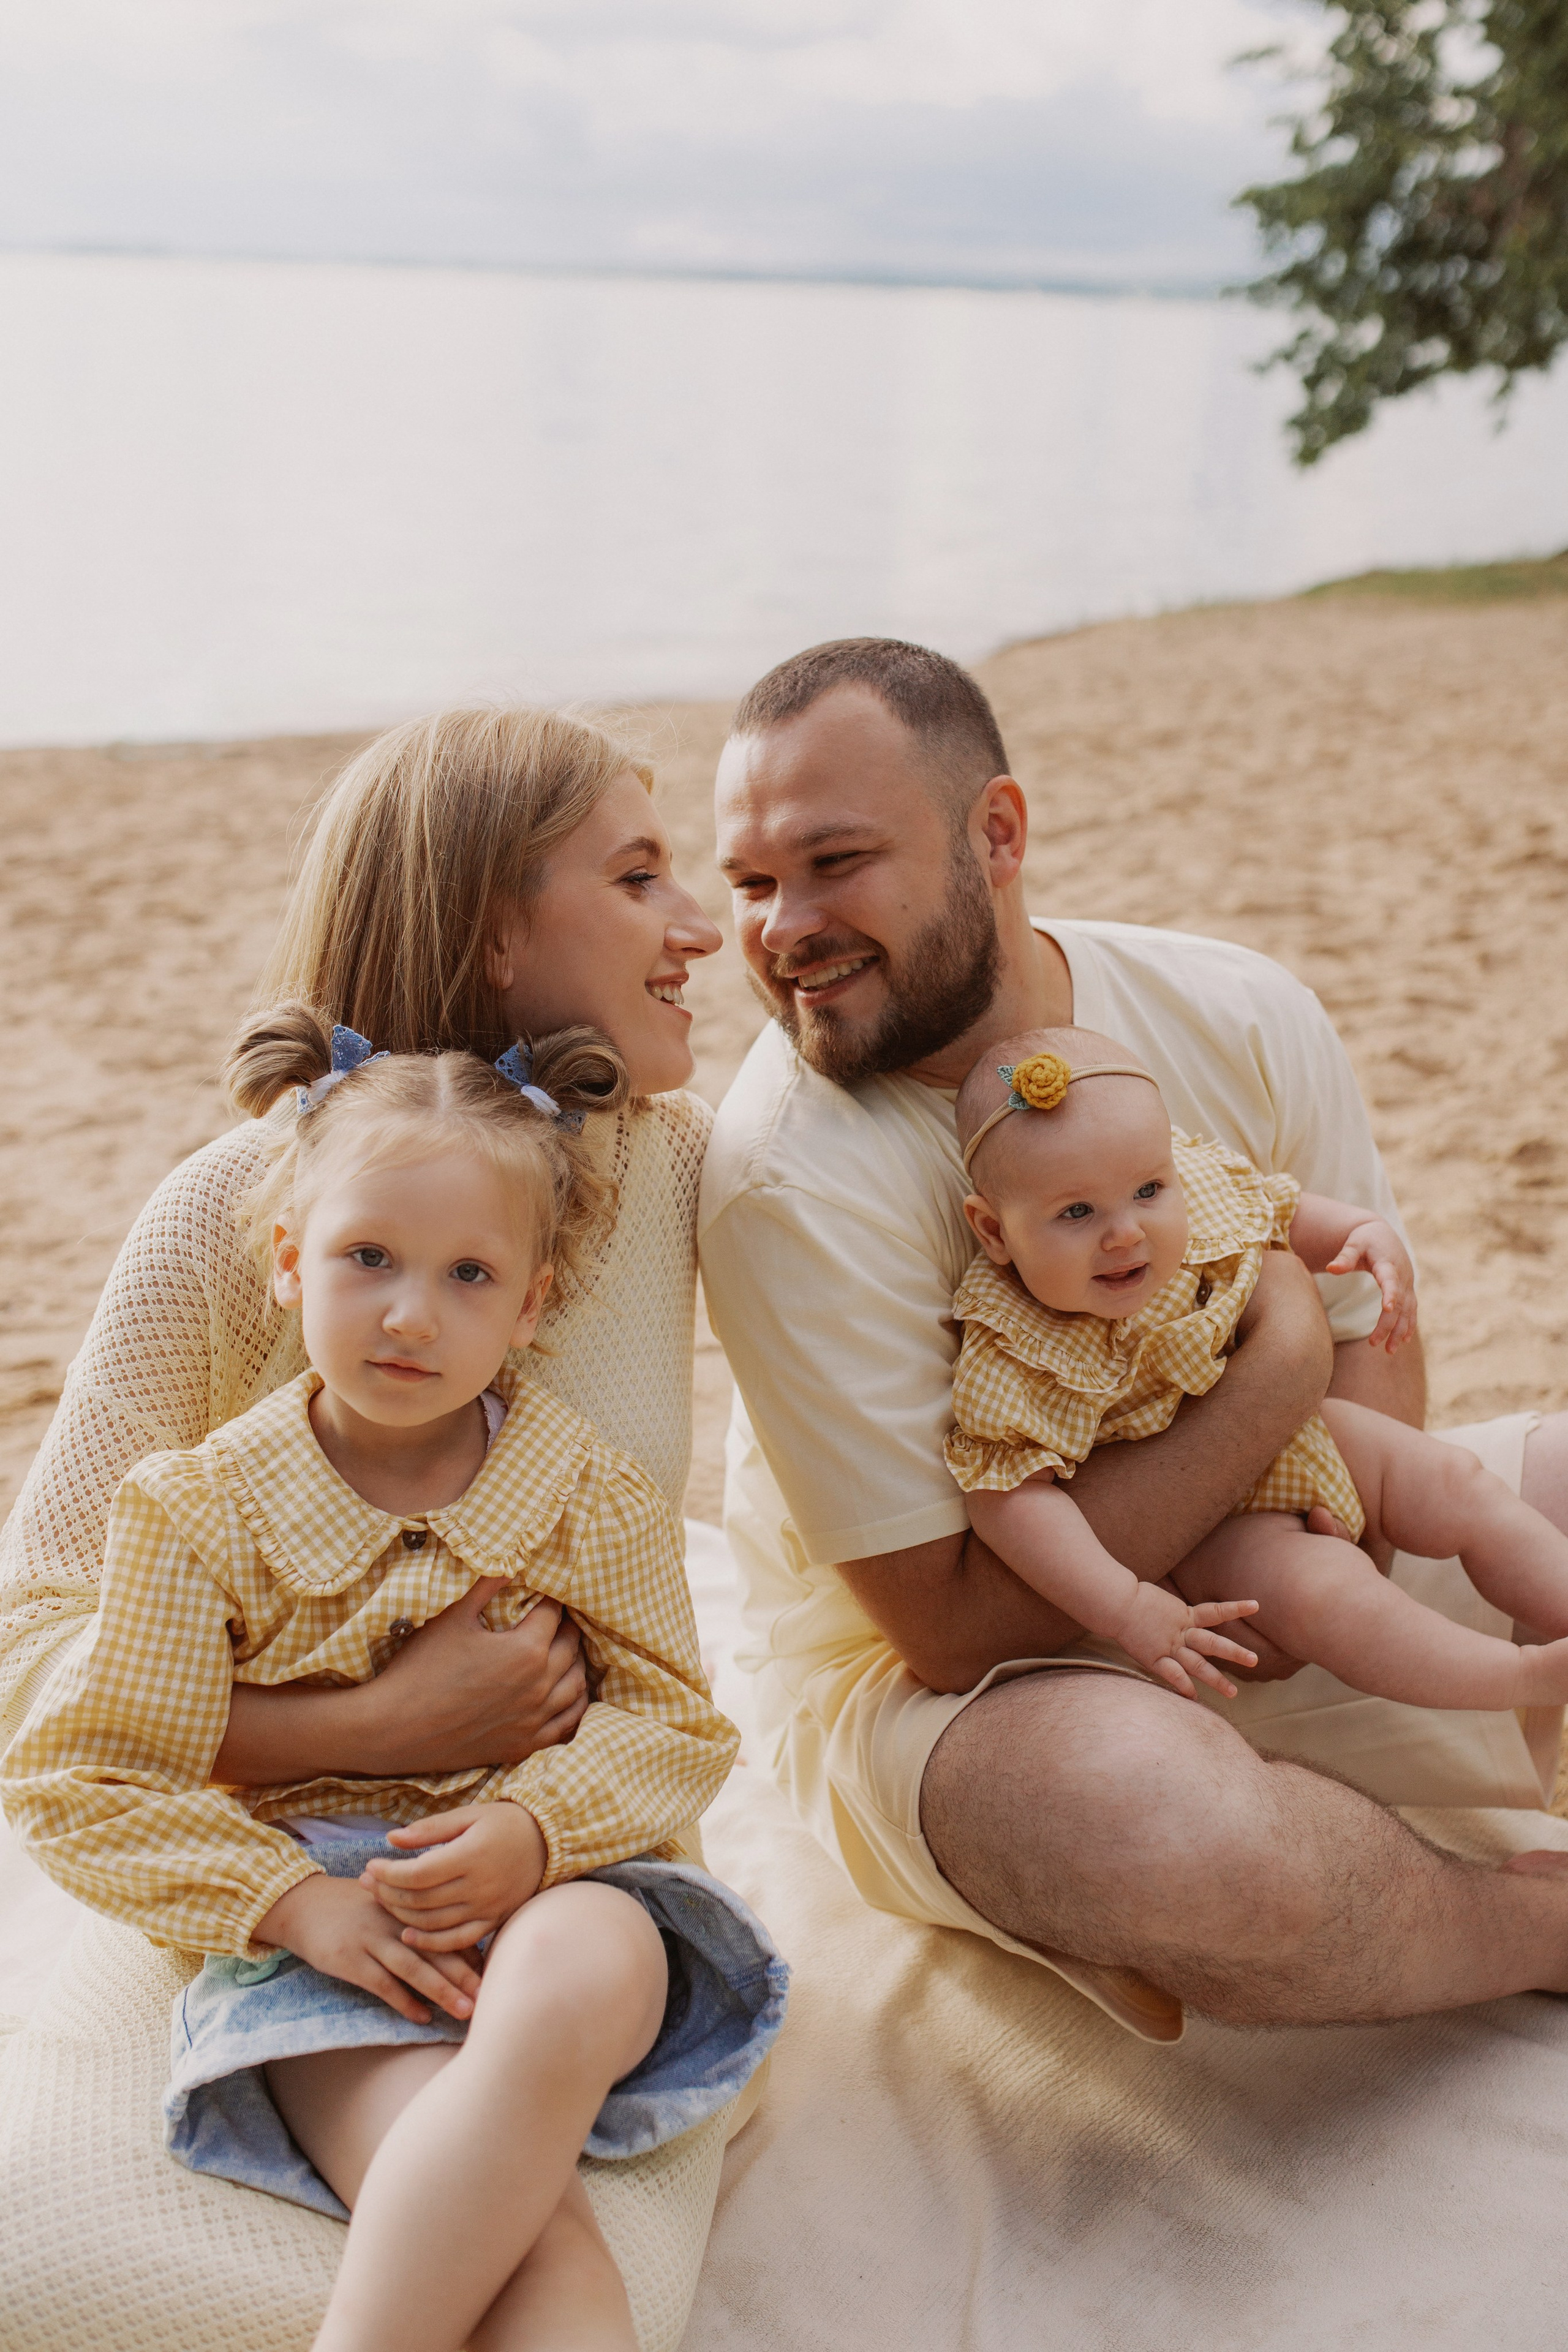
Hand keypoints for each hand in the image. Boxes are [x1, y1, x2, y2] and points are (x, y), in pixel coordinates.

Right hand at [253, 1872, 481, 2024]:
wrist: (303, 1905)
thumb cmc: (354, 1909)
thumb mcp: (387, 1906)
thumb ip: (418, 1923)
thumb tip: (460, 1950)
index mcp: (408, 1906)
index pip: (447, 1929)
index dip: (473, 1953)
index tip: (498, 1974)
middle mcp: (394, 1921)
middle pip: (436, 1948)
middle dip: (466, 1974)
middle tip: (492, 1996)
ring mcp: (371, 1939)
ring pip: (413, 1967)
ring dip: (441, 1990)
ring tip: (465, 2011)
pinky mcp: (350, 1959)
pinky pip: (382, 1984)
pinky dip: (403, 2001)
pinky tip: (422, 2018)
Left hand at [362, 1802, 547, 1952]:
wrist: (549, 1842)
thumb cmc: (504, 1823)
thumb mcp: (468, 1815)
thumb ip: (430, 1829)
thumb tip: (391, 1839)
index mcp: (471, 1855)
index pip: (417, 1874)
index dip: (387, 1874)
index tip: (369, 1867)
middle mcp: (479, 1886)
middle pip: (420, 1900)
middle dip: (387, 1893)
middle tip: (367, 1883)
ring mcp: (487, 1908)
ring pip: (433, 1923)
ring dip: (401, 1915)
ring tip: (382, 1901)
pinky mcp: (494, 1921)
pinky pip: (457, 1941)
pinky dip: (430, 1943)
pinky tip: (408, 1935)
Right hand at [369, 1581, 587, 1770]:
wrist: (395, 1728)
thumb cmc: (421, 1668)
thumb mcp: (453, 1617)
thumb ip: (486, 1586)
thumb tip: (509, 1562)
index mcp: (526, 1649)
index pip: (553, 1614)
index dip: (550, 1601)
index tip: (544, 1596)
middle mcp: (539, 1685)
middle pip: (571, 1647)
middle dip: (567, 1628)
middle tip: (557, 1620)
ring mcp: (534, 1719)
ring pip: (576, 1686)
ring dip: (576, 1664)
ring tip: (567, 1652)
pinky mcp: (524, 1746)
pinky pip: (566, 1724)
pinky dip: (574, 1705)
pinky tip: (569, 1695)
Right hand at [1109, 1582, 1261, 1700]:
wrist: (1116, 1602)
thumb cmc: (1133, 1598)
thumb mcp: (1161, 1601)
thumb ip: (1175, 1613)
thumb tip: (1186, 1617)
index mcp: (1184, 1614)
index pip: (1215, 1611)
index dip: (1236, 1608)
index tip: (1256, 1605)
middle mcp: (1181, 1632)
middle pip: (1213, 1643)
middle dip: (1234, 1653)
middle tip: (1254, 1661)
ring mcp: (1169, 1646)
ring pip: (1197, 1664)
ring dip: (1216, 1679)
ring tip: (1234, 1693)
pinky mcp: (1155, 1657)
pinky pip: (1172, 1675)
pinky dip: (1184, 1686)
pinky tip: (1195, 1698)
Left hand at [1325, 1220, 1415, 1352]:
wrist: (1383, 1235)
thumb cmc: (1365, 1239)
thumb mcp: (1354, 1244)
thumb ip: (1344, 1257)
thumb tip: (1330, 1268)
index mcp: (1388, 1264)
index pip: (1390, 1280)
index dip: (1390, 1294)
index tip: (1388, 1309)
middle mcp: (1402, 1276)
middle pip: (1399, 1303)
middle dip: (1388, 1324)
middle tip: (1373, 1343)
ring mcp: (1408, 1284)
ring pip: (1408, 1310)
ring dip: (1401, 1330)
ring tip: (1390, 1351)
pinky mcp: (1408, 1290)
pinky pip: (1412, 1310)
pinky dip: (1409, 1325)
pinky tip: (1404, 1341)